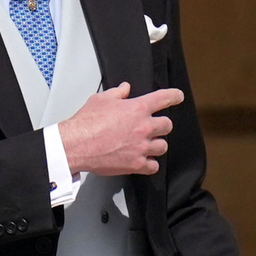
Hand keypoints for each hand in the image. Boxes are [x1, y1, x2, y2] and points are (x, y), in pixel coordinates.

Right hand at [59, 82, 183, 175]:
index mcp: (137, 108)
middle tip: (153, 127)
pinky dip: (150, 164)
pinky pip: (153, 166)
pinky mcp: (136, 163)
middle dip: (161, 125)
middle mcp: (144, 127)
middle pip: (167, 125)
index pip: (164, 98)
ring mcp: (141, 146)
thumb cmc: (86, 123)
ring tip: (147, 145)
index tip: (178, 96)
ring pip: (163, 146)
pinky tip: (144, 161)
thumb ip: (117, 93)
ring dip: (157, 145)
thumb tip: (124, 89)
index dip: (173, 96)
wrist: (76, 144)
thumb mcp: (101, 99)